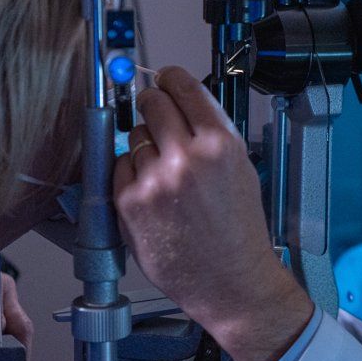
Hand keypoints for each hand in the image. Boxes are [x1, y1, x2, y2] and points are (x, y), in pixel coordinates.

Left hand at [113, 67, 312, 360]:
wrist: (231, 281)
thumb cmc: (238, 231)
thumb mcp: (241, 169)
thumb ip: (210, 133)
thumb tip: (179, 100)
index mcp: (221, 145)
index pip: (183, 86)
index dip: (170, 79)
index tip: (163, 79)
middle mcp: (187, 158)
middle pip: (151, 103)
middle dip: (152, 106)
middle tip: (156, 117)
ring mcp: (155, 180)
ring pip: (134, 136)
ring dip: (144, 146)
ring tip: (165, 175)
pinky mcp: (130, 202)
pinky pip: (120, 167)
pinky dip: (130, 174)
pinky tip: (152, 194)